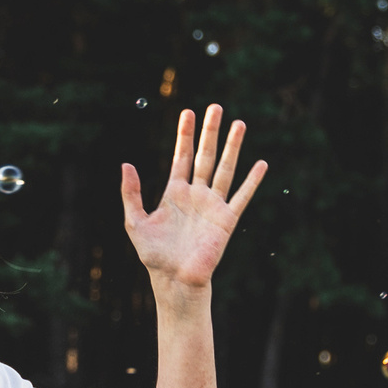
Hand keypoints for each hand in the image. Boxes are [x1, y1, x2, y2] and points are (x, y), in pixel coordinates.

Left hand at [121, 104, 266, 290]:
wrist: (174, 280)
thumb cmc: (154, 255)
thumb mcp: (135, 221)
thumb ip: (131, 193)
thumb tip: (126, 164)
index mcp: (174, 192)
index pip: (182, 156)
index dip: (185, 135)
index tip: (189, 112)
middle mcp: (196, 195)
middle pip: (205, 155)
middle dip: (210, 132)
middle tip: (216, 107)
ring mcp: (212, 205)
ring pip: (224, 169)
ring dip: (232, 147)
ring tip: (240, 124)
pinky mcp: (226, 219)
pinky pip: (241, 196)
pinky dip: (252, 181)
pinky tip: (261, 164)